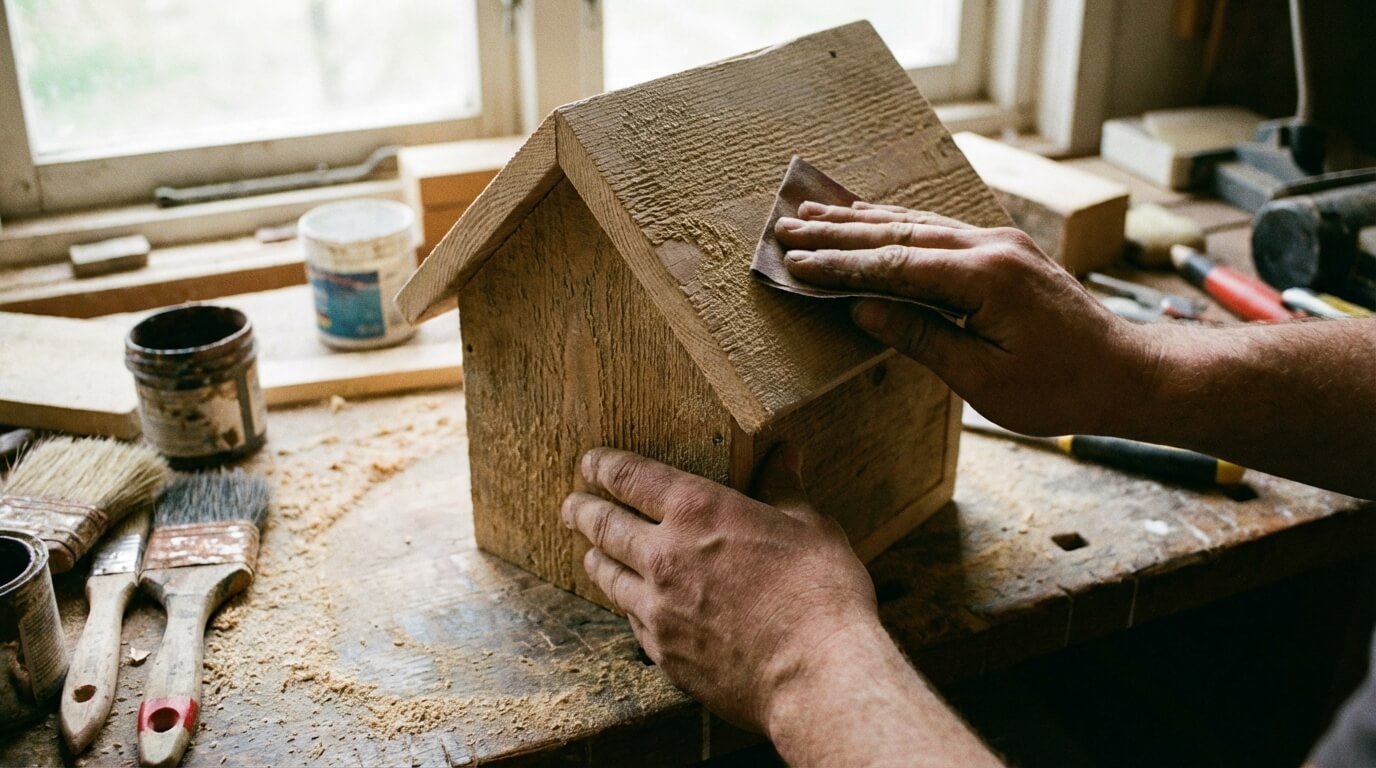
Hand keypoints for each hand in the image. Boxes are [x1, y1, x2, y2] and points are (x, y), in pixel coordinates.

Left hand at [560, 444, 878, 731]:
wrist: (816, 677)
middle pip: (603, 526)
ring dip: (595, 558)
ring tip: (589, 552)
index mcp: (697, 511)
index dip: (603, 466)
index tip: (590, 463)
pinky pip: (632, 619)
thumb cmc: (820, 595)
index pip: (630, 477)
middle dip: (582, 511)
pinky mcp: (664, 653)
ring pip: (608, 575)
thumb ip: (784, 489)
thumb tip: (786, 454)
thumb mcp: (809, 526)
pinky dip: (626, 604)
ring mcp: (658, 609)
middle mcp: (664, 556)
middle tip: (571, 505)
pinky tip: (631, 603)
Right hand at [776, 201, 1155, 436]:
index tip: (793, 262)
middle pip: (899, 232)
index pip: (893, 264)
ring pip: (918, 223)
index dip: (838, 265)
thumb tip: (864, 310)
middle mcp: (991, 246)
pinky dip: (899, 224)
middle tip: (786, 226)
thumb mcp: (984, 380)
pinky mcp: (1006, 252)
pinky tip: (875, 218)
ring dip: (863, 220)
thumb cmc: (1061, 389)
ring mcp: (1001, 243)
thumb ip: (921, 337)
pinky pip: (941, 229)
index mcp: (984, 278)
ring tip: (816, 214)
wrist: (1130, 374)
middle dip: (838, 233)